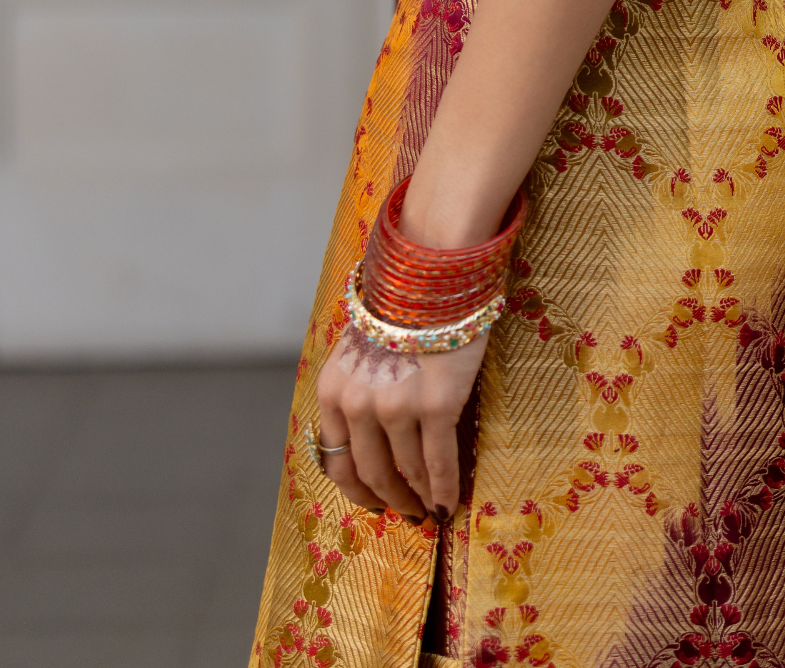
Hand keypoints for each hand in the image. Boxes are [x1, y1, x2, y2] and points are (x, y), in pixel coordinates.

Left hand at [315, 325, 486, 517]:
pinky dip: (445, 489)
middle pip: (371, 472)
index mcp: (332, 392)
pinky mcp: (437, 405)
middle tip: (405, 512)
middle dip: (389, 499)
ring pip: (407, 471)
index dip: (357, 489)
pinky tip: (451, 503)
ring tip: (430, 507)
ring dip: (420, 496)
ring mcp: (398, 407)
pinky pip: (440, 462)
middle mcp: (358, 405)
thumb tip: (367, 435)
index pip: (337, 460)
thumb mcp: (357, 349)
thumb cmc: (398, 307)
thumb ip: (355, 390)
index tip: (374, 501)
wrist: (433, 272)